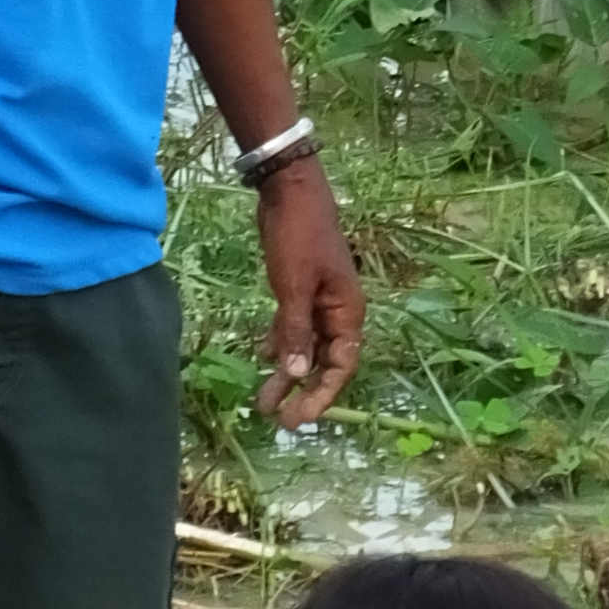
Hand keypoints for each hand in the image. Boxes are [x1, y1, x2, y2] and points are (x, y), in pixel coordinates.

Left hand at [252, 156, 364, 428]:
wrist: (290, 189)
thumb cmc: (299, 236)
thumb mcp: (295, 285)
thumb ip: (296, 330)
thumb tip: (298, 373)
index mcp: (346, 311)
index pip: (341, 365)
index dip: (322, 395)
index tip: (300, 418)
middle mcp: (337, 310)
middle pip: (323, 362)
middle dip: (301, 391)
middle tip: (277, 418)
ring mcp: (317, 299)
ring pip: (305, 346)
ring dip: (286, 372)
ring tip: (262, 400)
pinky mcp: (298, 288)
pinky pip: (293, 326)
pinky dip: (280, 343)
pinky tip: (263, 358)